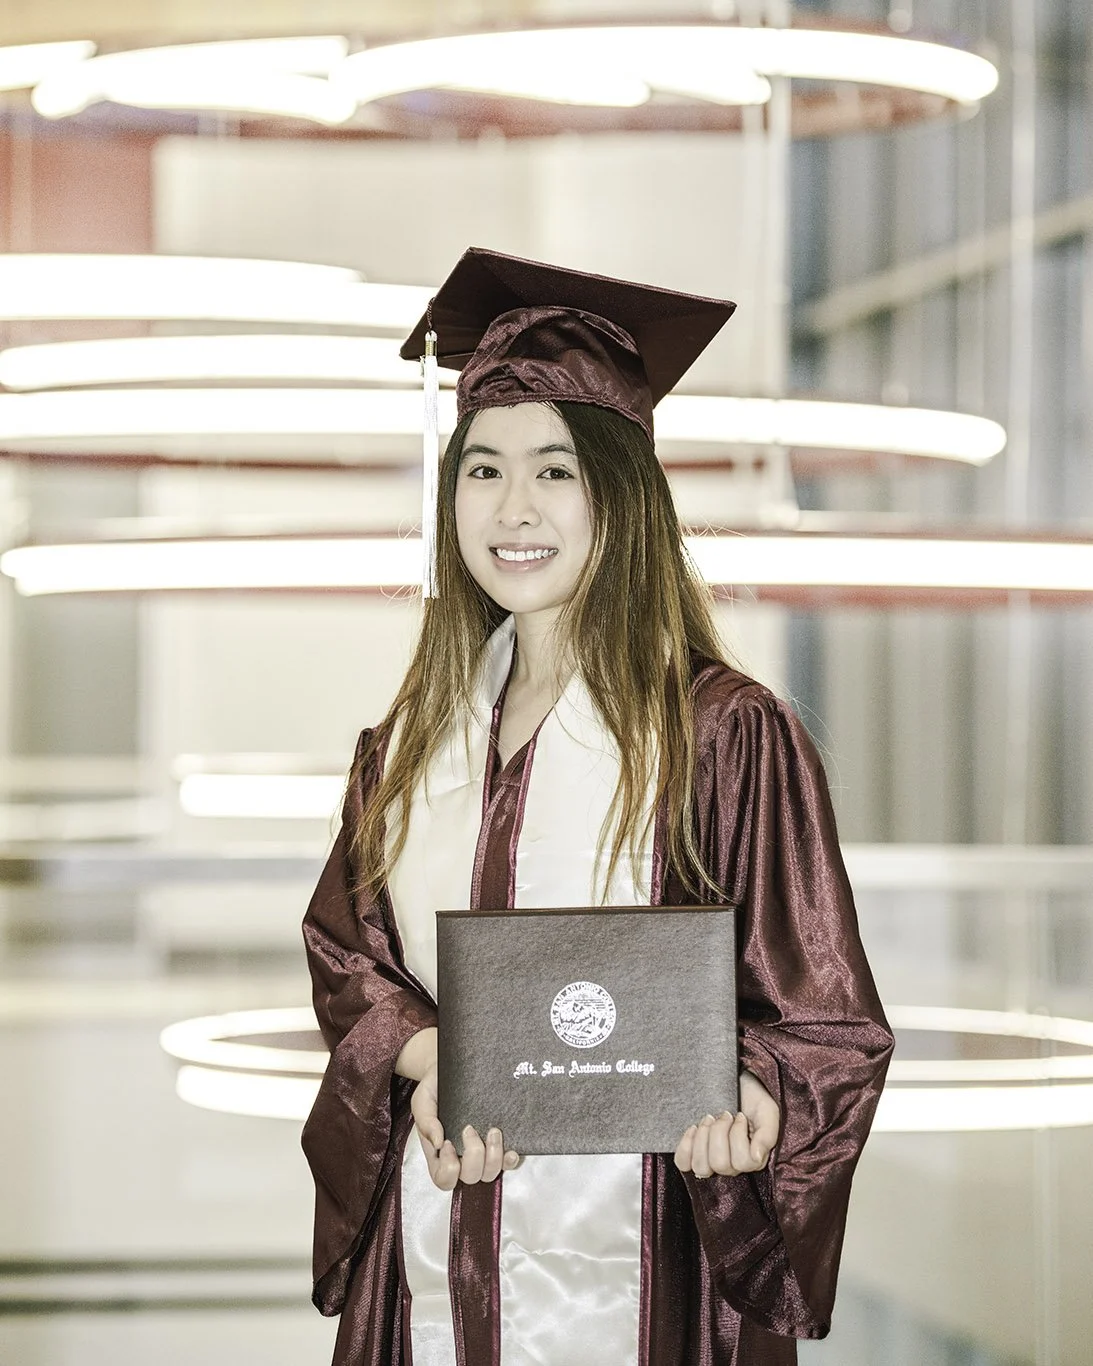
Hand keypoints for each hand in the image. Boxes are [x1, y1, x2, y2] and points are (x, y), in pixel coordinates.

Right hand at [410, 1060, 519, 1190]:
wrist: (449, 1070)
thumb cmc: (433, 1089)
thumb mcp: (422, 1102)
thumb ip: (426, 1121)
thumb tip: (438, 1143)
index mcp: (438, 1154)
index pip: (443, 1179)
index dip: (449, 1169)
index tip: (448, 1143)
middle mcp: (460, 1158)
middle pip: (470, 1178)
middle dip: (473, 1156)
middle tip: (469, 1128)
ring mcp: (481, 1153)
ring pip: (490, 1174)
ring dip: (493, 1156)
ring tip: (492, 1131)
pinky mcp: (497, 1144)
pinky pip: (507, 1163)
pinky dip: (510, 1159)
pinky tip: (511, 1149)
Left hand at [673, 1069, 779, 1178]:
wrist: (736, 1083)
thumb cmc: (754, 1099)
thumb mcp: (768, 1113)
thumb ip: (767, 1136)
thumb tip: (757, 1157)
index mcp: (753, 1160)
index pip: (742, 1163)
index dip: (738, 1135)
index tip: (740, 1116)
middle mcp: (732, 1166)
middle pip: (720, 1164)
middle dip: (719, 1133)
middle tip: (724, 1115)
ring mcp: (711, 1161)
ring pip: (702, 1167)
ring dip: (703, 1138)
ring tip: (709, 1118)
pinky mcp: (694, 1154)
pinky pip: (683, 1163)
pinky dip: (686, 1146)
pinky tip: (693, 1128)